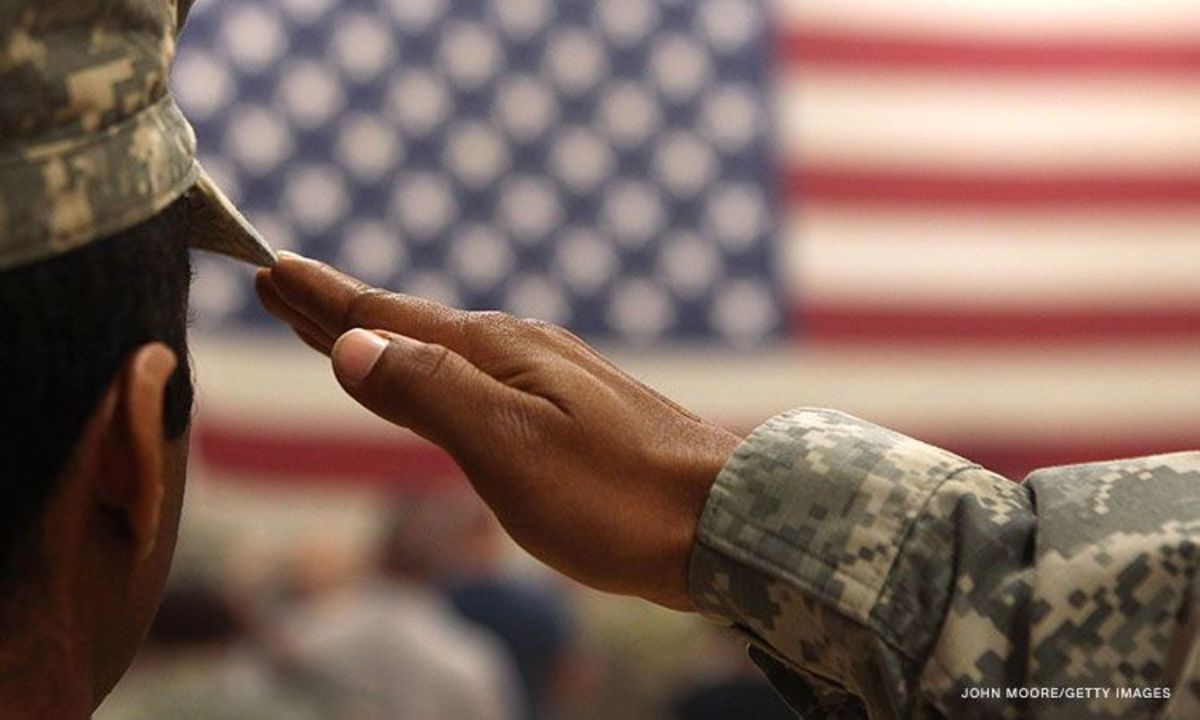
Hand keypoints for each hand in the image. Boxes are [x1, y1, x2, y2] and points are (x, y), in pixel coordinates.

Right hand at [256, 254, 741, 610]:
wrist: (720, 522)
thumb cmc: (615, 495)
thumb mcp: (508, 446)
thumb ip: (430, 393)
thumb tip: (354, 343)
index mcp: (495, 353)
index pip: (387, 317)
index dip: (324, 300)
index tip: (272, 269)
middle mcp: (517, 352)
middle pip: (408, 324)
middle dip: (340, 309)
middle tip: (282, 283)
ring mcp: (546, 379)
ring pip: (441, 350)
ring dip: (383, 336)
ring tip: (341, 327)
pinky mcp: (568, 411)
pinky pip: (474, 378)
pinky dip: (431, 370)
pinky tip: (438, 379)